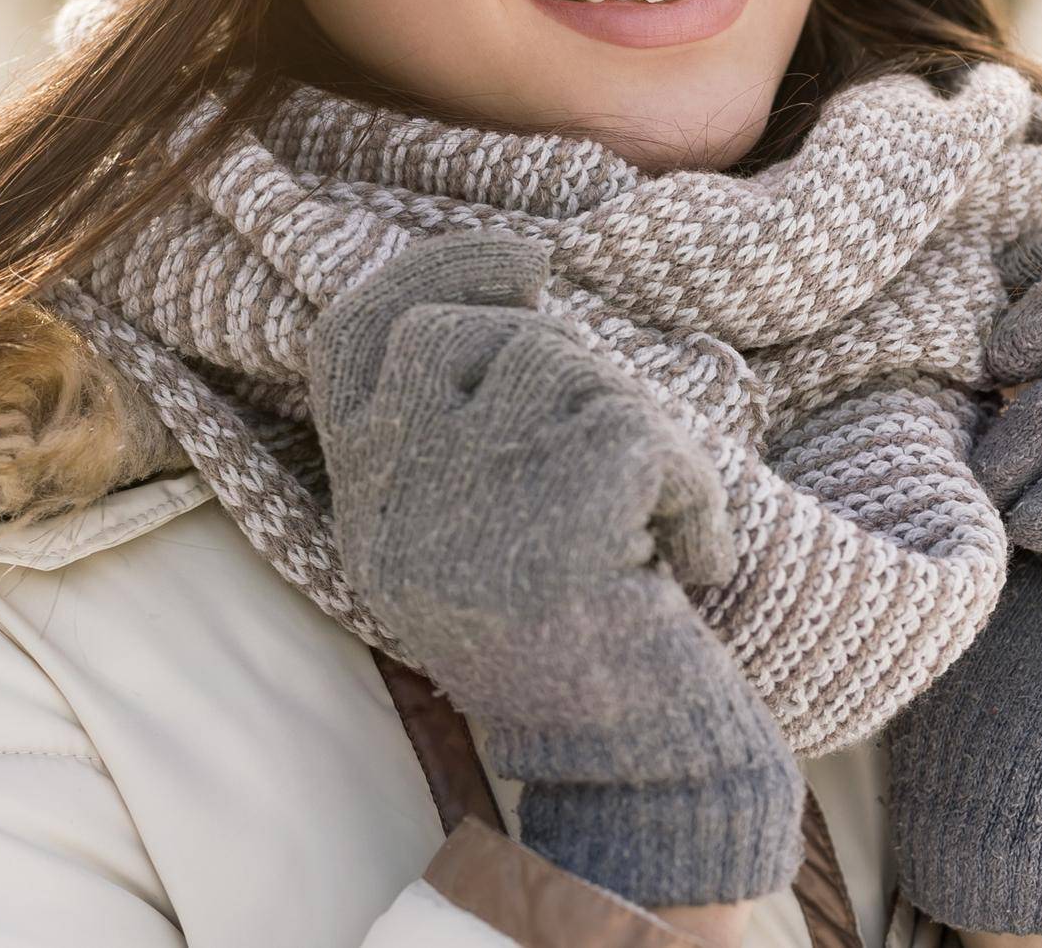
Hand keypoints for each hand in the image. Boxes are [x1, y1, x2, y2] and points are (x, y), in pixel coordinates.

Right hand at [307, 230, 803, 908]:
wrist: (634, 778)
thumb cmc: (575, 643)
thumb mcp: (473, 536)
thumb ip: (450, 434)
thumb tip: (496, 298)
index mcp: (367, 505)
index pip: (350, 340)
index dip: (430, 274)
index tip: (518, 263)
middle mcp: (393, 504)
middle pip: (456, 335)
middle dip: (548, 348)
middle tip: (606, 417)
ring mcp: (465, 513)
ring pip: (556, 370)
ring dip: (632, 426)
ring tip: (651, 519)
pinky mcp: (555, 530)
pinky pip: (637, 433)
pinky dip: (690, 488)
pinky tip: (691, 561)